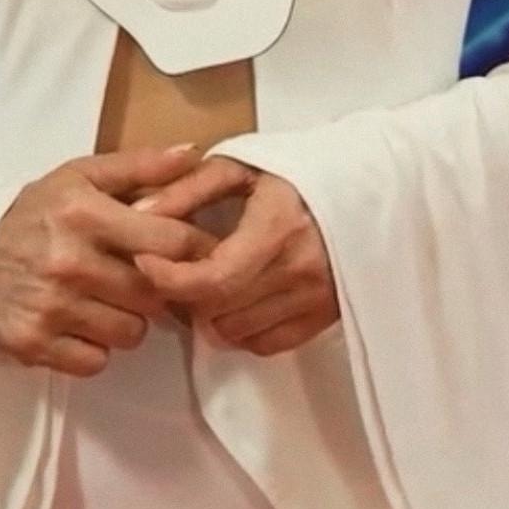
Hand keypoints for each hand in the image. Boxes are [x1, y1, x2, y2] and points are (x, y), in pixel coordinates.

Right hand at [0, 144, 256, 377]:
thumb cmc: (35, 211)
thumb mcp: (81, 176)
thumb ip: (140, 166)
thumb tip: (194, 153)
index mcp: (85, 214)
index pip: (170, 242)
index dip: (193, 251)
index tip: (195, 254)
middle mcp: (69, 261)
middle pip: (154, 294)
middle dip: (155, 287)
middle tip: (139, 277)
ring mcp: (50, 307)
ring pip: (130, 333)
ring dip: (127, 320)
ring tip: (105, 299)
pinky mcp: (32, 344)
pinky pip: (95, 362)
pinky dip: (94, 348)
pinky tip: (79, 323)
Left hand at [128, 155, 340, 356]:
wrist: (369, 186)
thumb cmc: (302, 169)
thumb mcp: (242, 164)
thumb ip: (188, 188)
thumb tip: (139, 213)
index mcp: (278, 227)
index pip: (211, 279)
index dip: (168, 278)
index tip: (145, 261)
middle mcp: (300, 270)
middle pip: (217, 312)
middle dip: (184, 294)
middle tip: (175, 268)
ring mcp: (317, 299)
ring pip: (236, 333)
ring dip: (211, 313)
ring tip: (210, 279)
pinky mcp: (326, 317)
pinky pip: (265, 344)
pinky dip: (242, 327)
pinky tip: (240, 296)